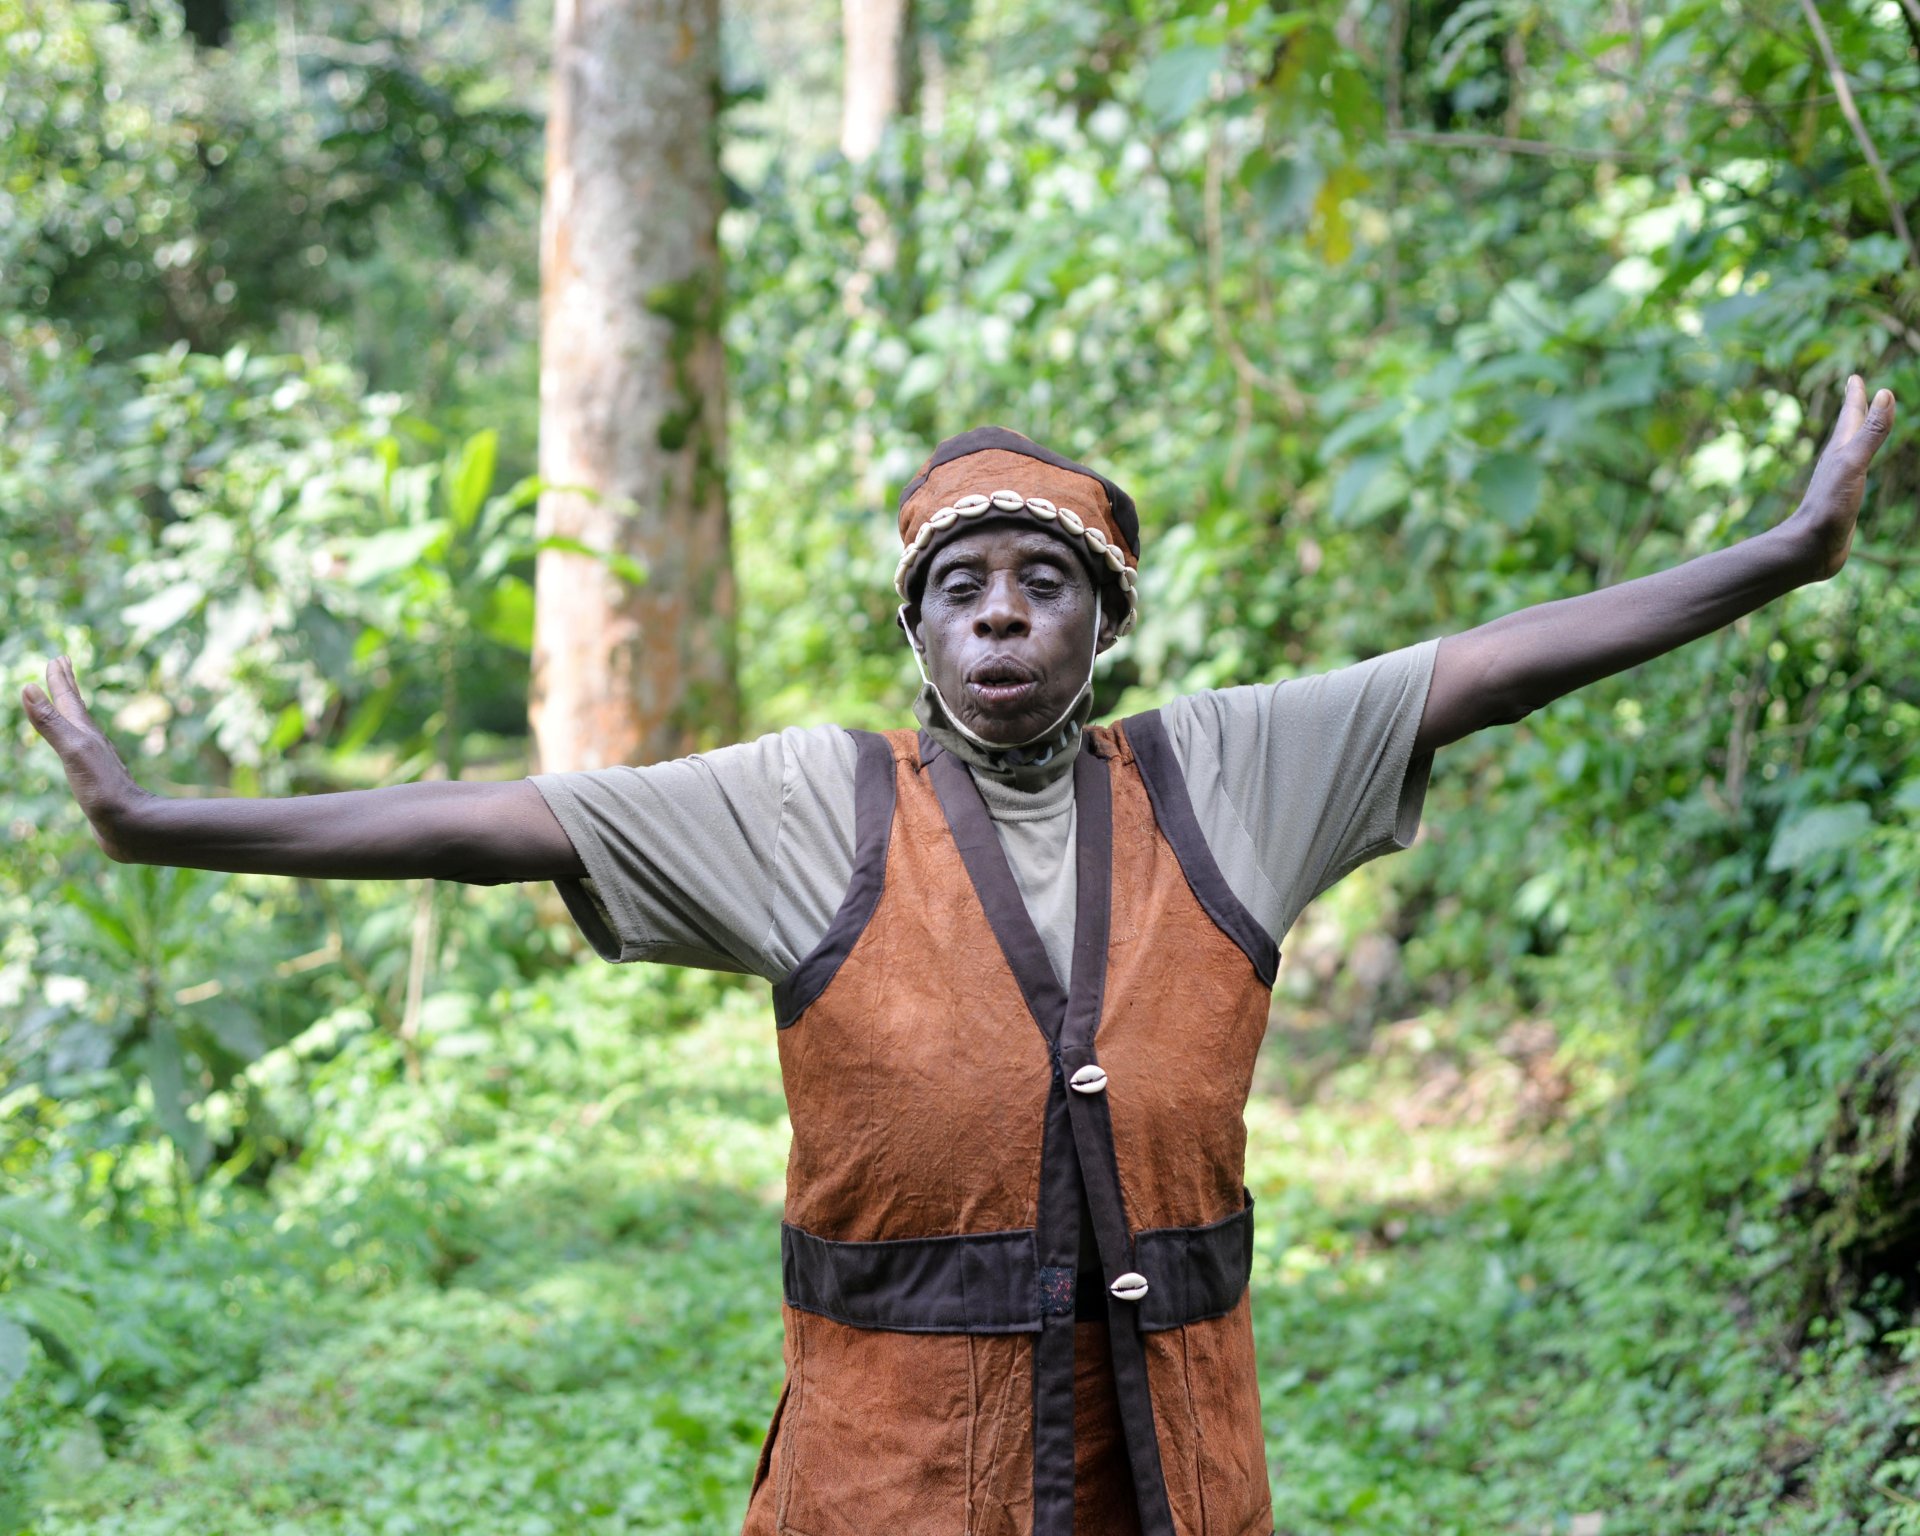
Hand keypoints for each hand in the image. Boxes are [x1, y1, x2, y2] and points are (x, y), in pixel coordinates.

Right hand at [21, 656, 151, 859]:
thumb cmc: (104, 789)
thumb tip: (28, 688)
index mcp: (86, 733)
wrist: (131, 825)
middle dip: (66, 686)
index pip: (70, 699)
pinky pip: (78, 752)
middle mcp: (92, 743)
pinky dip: (71, 741)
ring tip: (65, 703)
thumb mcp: (73, 751)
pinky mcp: (95, 781)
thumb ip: (51, 722)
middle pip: (76, 709)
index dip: (61, 679)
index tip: (58, 658)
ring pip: (79, 729)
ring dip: (69, 712)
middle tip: (63, 665)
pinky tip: (76, 748)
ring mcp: (94, 761)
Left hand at [1784, 374, 1895, 580]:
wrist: (1810, 547)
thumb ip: (1870, 432)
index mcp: (1839, 450)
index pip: (1849, 415)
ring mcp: (1839, 481)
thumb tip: (1884, 393)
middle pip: (1847, 428)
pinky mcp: (1842, 499)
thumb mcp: (1853, 464)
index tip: (1854, 377)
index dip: (1855, 395)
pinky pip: (1854, 471)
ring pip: (1850, 449)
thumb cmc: (1829, 506)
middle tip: (1856, 390)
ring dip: (1856, 433)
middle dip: (1854, 408)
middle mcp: (1837, 462)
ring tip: (1858, 425)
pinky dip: (1860, 461)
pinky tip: (1857, 468)